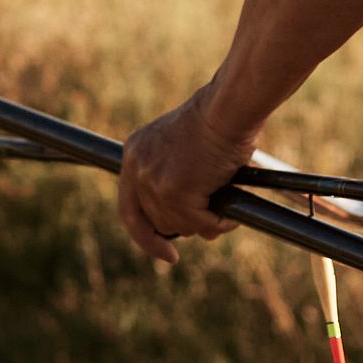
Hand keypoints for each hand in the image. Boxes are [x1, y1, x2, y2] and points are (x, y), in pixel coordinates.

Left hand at [117, 90, 256, 264]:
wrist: (228, 109)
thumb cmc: (219, 122)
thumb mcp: (186, 150)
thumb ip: (178, 181)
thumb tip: (196, 226)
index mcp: (135, 154)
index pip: (130, 209)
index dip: (146, 236)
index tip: (167, 253)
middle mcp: (137, 169)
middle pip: (156, 222)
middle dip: (185, 225)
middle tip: (213, 220)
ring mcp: (154, 182)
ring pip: (180, 226)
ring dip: (206, 222)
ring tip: (227, 206)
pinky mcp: (174, 192)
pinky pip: (200, 224)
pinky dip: (220, 223)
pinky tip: (232, 211)